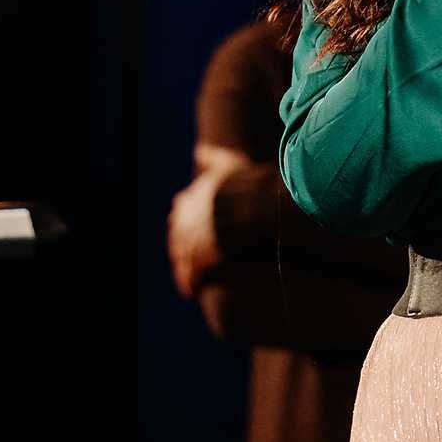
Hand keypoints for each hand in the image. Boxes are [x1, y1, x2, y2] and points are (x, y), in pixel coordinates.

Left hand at [165, 144, 248, 297]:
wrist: (263, 205)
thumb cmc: (251, 183)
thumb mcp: (228, 164)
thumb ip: (212, 158)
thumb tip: (199, 150)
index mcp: (192, 197)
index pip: (180, 214)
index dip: (184, 225)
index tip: (190, 233)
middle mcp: (188, 219)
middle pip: (179, 239)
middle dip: (181, 251)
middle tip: (184, 262)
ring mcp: (195, 239)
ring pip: (183, 259)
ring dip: (184, 272)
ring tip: (187, 284)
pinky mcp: (204, 258)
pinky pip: (192, 275)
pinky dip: (191, 284)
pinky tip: (192, 291)